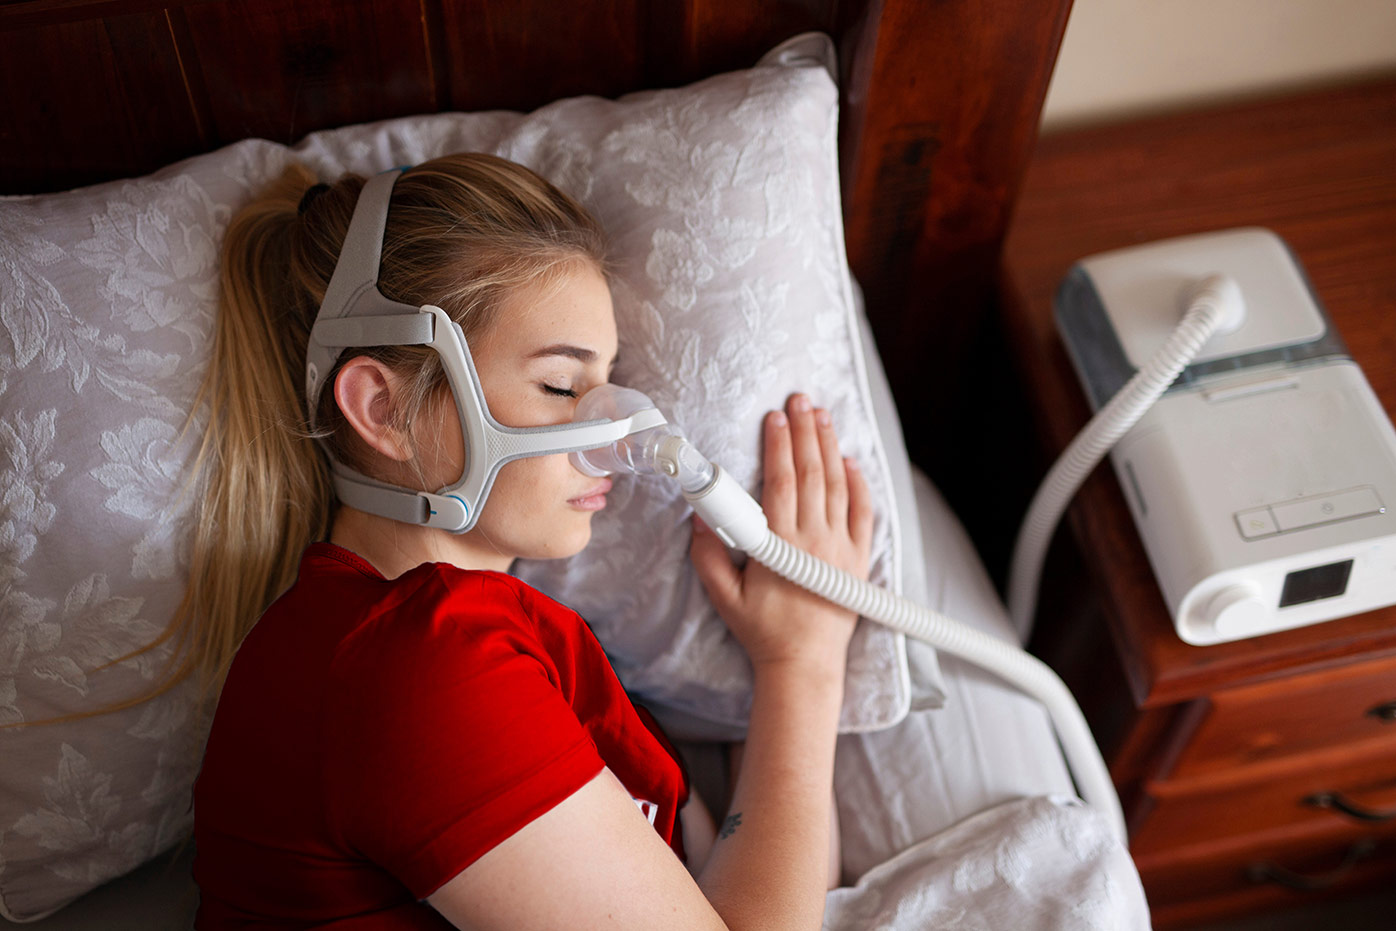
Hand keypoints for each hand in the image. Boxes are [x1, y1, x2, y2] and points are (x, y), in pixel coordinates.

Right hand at [689, 393, 873, 673]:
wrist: (804, 664)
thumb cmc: (762, 631)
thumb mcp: (724, 596)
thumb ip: (708, 555)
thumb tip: (699, 516)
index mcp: (782, 545)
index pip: (781, 482)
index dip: (778, 445)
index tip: (774, 418)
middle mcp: (815, 540)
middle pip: (812, 473)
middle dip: (805, 431)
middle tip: (799, 400)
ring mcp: (842, 548)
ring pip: (839, 485)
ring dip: (830, 446)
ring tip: (822, 415)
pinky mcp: (860, 559)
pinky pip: (864, 513)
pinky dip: (860, 483)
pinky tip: (851, 460)